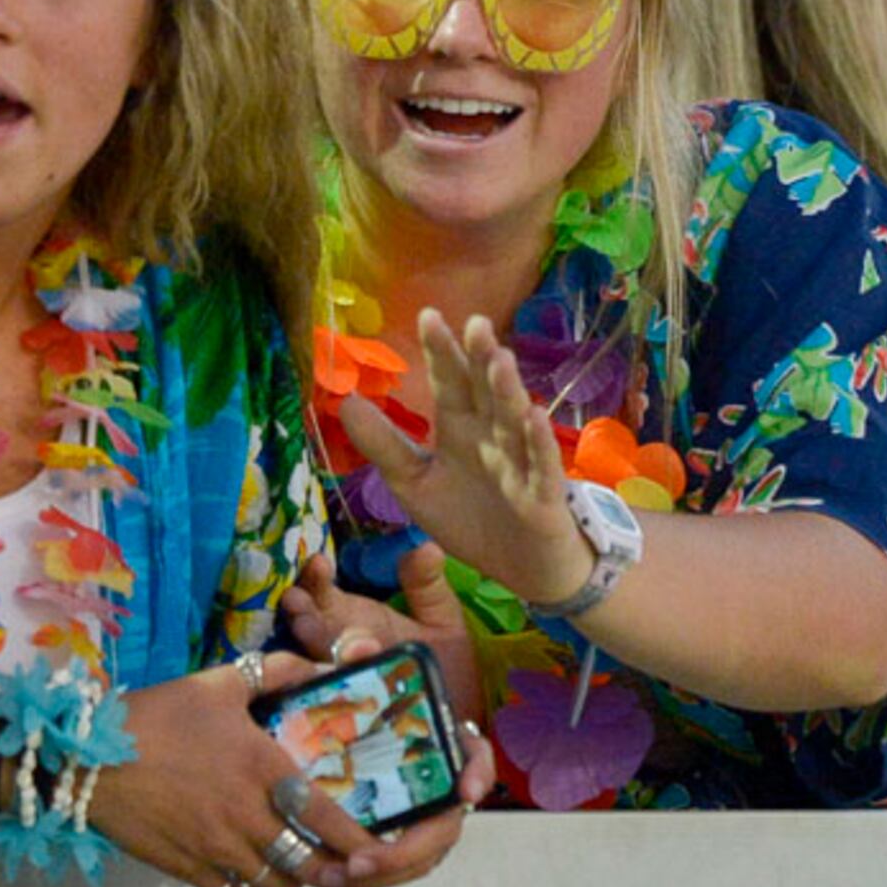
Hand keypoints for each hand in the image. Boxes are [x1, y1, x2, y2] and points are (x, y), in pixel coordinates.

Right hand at [93, 654, 489, 886]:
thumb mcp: (218, 682)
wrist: (89, 756)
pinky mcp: (186, 869)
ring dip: (289, 880)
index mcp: (263, 769)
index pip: (328, 819)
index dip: (360, 843)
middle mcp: (247, 817)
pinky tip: (245, 872)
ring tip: (291, 863)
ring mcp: (216, 849)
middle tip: (339, 862)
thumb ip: (275, 671)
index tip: (378, 851)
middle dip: (331, 871)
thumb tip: (320, 664)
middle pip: (308, 867)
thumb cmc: (158, 715)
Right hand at [284, 546, 488, 727]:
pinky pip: (324, 705)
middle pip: (308, 629)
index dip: (316, 578)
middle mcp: (337, 651)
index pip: (322, 595)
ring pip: (312, 665)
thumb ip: (428, 587)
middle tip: (296, 599)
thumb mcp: (440, 622)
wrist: (460, 721)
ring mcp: (340, 684)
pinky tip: (321, 677)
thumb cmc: (445, 666)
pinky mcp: (347, 718)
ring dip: (307, 650)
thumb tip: (426, 547)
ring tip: (305, 629)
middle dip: (301, 614)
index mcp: (353, 621)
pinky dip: (319, 692)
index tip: (318, 563)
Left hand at [338, 311, 587, 611]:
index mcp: (460, 428)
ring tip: (499, 359)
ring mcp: (521, 461)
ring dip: (507, 390)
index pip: (449, 382)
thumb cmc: (472, 519)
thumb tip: (343, 401)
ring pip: (513, 419)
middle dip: (479, 358)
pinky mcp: (543, 495)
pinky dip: (538, 442)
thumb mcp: (415, 485)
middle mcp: (492, 435)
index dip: (440, 351)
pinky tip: (533, 417)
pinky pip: (541, 464)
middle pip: (484, 390)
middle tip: (474, 323)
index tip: (428, 315)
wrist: (522, 571)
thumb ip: (384, 445)